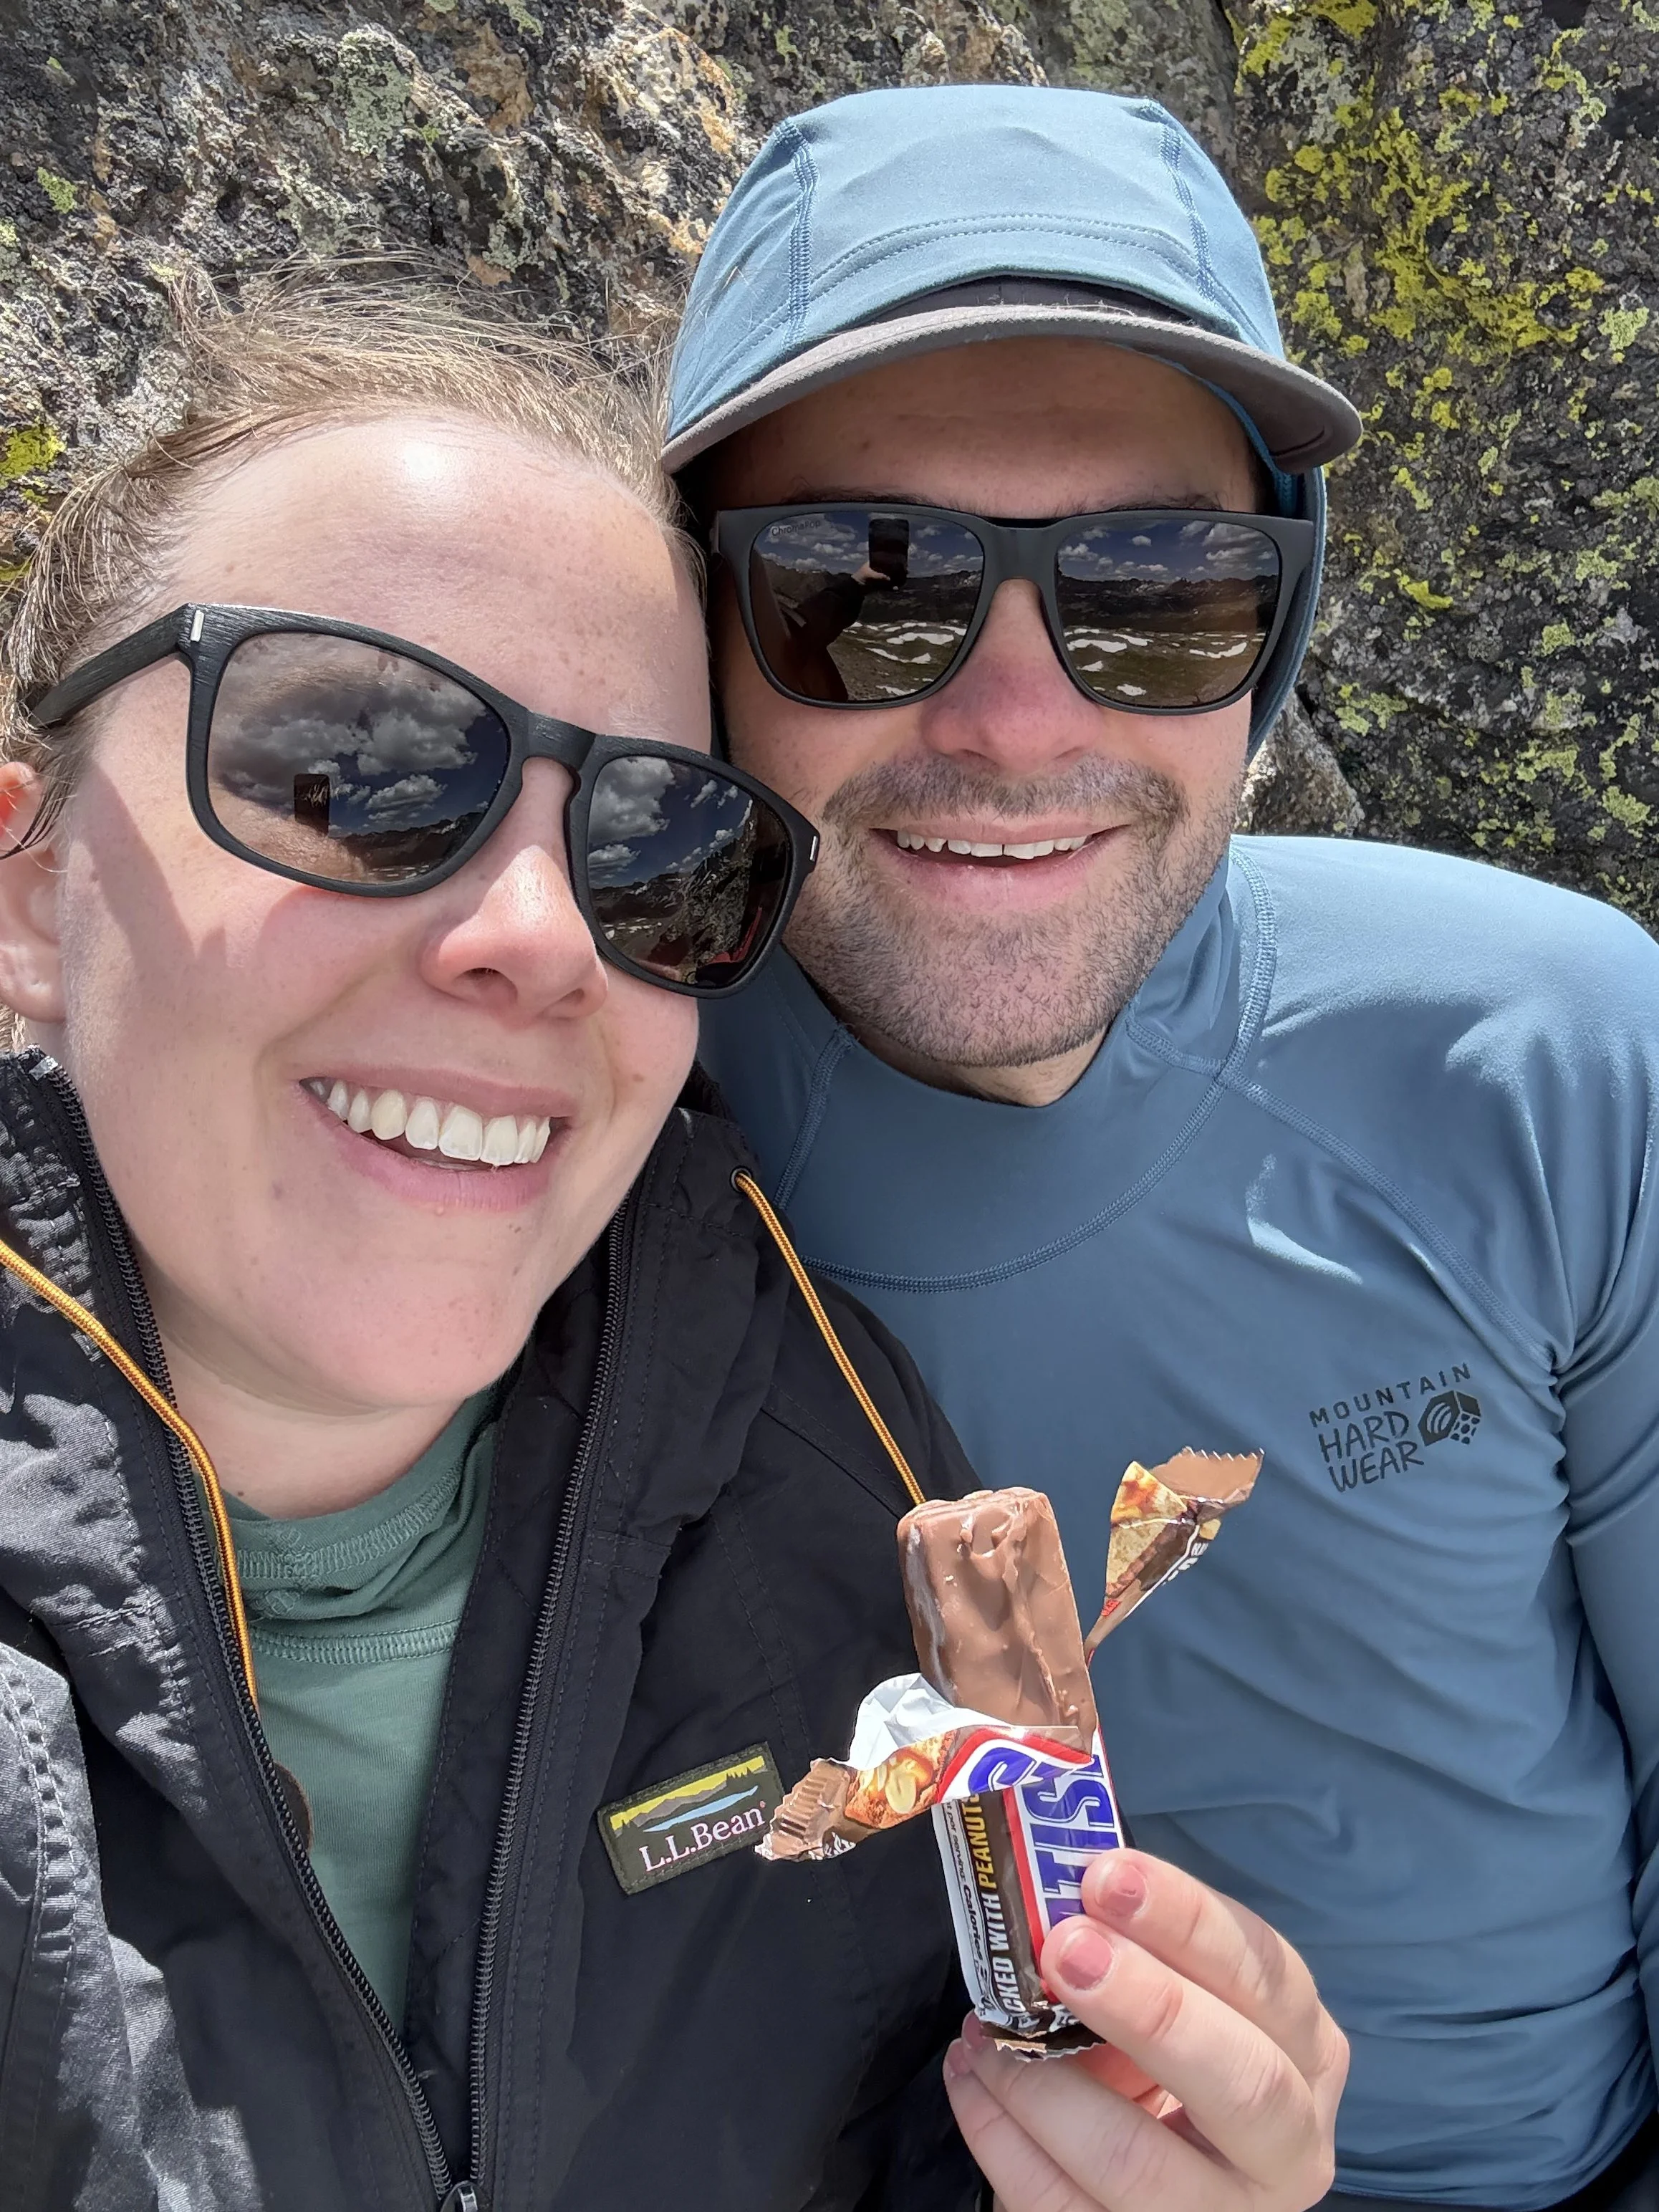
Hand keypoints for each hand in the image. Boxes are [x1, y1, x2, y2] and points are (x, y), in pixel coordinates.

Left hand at [942, 1850, 1346, 2211]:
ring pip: (1134, 2163)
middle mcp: (1289, 2143)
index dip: (1185, 1919)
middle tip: (1063, 1949)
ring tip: (982, 2027)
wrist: (1171, 2177)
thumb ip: (1142, 1945)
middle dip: (1148, 2008)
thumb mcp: (1185, 1994)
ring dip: (1039, 2086)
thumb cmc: (1172, 2052)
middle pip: (1240, 2081)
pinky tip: (970, 2079)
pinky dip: (1000, 2139)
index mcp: (1306, 2050)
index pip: (1264, 1973)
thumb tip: (1055, 1890)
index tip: (1103, 1875)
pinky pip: (1059, 2209)